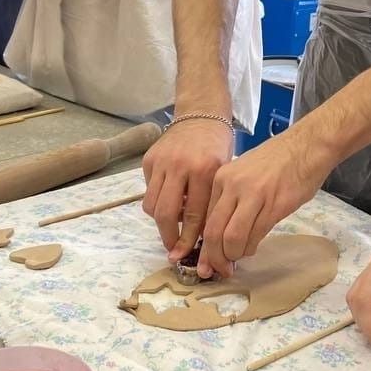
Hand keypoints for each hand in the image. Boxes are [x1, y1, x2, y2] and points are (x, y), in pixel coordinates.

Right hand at [141, 118, 232, 255]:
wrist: (201, 115)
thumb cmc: (218, 147)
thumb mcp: (222, 174)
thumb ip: (210, 203)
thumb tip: (201, 240)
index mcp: (204, 170)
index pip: (193, 215)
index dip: (188, 240)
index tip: (184, 255)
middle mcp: (179, 165)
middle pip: (165, 214)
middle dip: (168, 237)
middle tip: (172, 250)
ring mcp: (161, 161)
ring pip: (152, 205)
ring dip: (160, 221)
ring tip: (172, 224)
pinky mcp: (148, 159)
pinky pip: (148, 190)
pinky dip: (157, 200)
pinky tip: (170, 198)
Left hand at [198, 124, 335, 277]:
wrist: (308, 146)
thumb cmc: (278, 161)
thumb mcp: (245, 173)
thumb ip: (231, 199)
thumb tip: (223, 232)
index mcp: (221, 178)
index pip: (204, 219)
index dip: (204, 246)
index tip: (206, 261)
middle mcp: (232, 186)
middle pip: (213, 232)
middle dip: (214, 258)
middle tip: (219, 271)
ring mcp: (253, 195)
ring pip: (231, 238)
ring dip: (233, 256)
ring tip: (237, 261)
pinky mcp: (273, 205)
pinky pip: (255, 235)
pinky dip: (250, 248)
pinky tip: (252, 249)